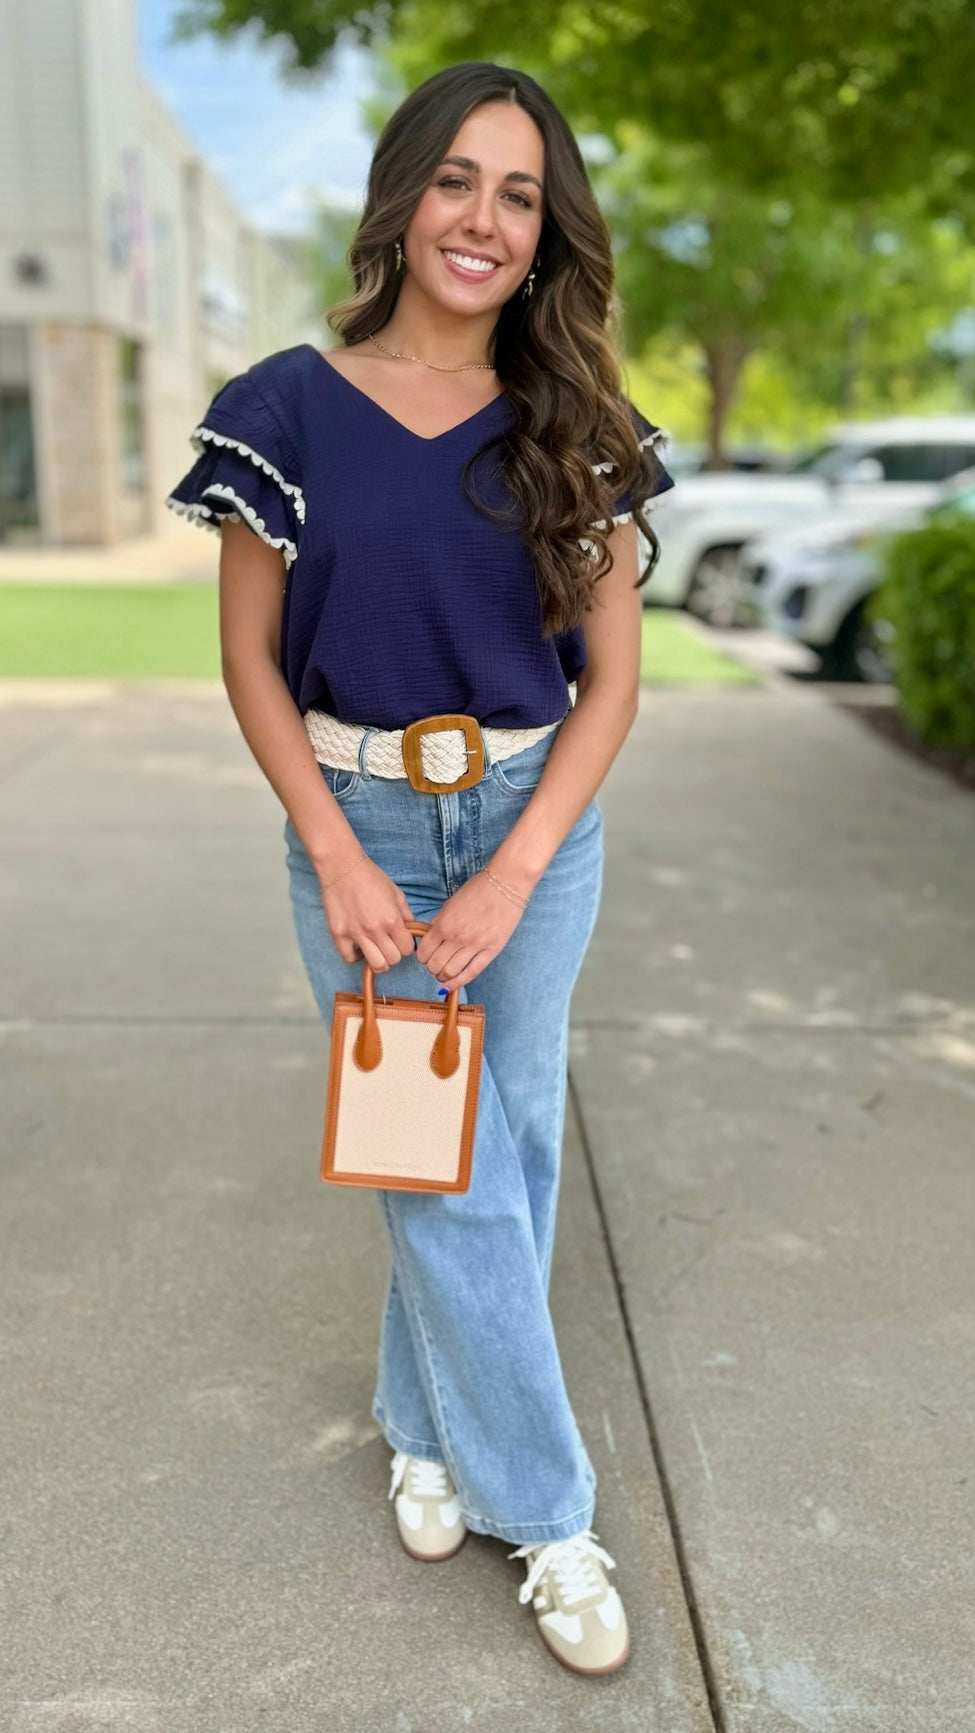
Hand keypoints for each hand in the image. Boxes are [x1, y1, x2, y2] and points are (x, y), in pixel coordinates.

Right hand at [320, 853, 414, 971]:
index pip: (407, 949)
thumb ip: (406, 914)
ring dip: (379, 960)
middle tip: (388, 944)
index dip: (406, 945)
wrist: (342, 867)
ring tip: (376, 950)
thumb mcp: (396, 893)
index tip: (400, 940)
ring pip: (375, 964)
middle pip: (393, 959)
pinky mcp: (338, 934)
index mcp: (392, 919)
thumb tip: (412, 931)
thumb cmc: (370, 877)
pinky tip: (359, 947)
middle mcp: (375, 929)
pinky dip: (356, 957)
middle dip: (394, 953)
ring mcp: (355, 933)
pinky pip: (349, 958)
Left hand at [415, 870, 524, 991]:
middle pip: (434, 965)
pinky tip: (450, 986)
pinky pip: (471, 973)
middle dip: (431, 968)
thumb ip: (437, 922)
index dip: (422, 957)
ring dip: (443, 976)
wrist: (505, 884)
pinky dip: (457, 983)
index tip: (426, 956)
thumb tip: (428, 939)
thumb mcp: (450, 903)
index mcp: (443, 924)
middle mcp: (456, 937)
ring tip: (444, 973)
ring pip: (450, 972)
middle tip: (435, 965)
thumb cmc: (477, 890)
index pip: (424, 952)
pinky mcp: (491, 950)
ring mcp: (474, 945)